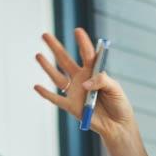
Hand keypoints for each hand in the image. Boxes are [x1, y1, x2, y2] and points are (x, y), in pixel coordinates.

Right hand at [34, 28, 136, 144]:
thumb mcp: (115, 89)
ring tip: (38, 55)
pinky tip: (36, 86)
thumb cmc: (119, 104)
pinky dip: (46, 94)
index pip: (87, 54)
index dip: (82, 42)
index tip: (77, 30)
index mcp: (94, 71)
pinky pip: (56, 99)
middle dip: (55, 47)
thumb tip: (84, 83)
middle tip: (45, 35)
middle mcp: (81, 78)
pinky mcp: (71, 107)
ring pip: (57, 77)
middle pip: (65, 60)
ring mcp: (75, 92)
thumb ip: (102, 81)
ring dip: (47, 66)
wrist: (117, 125)